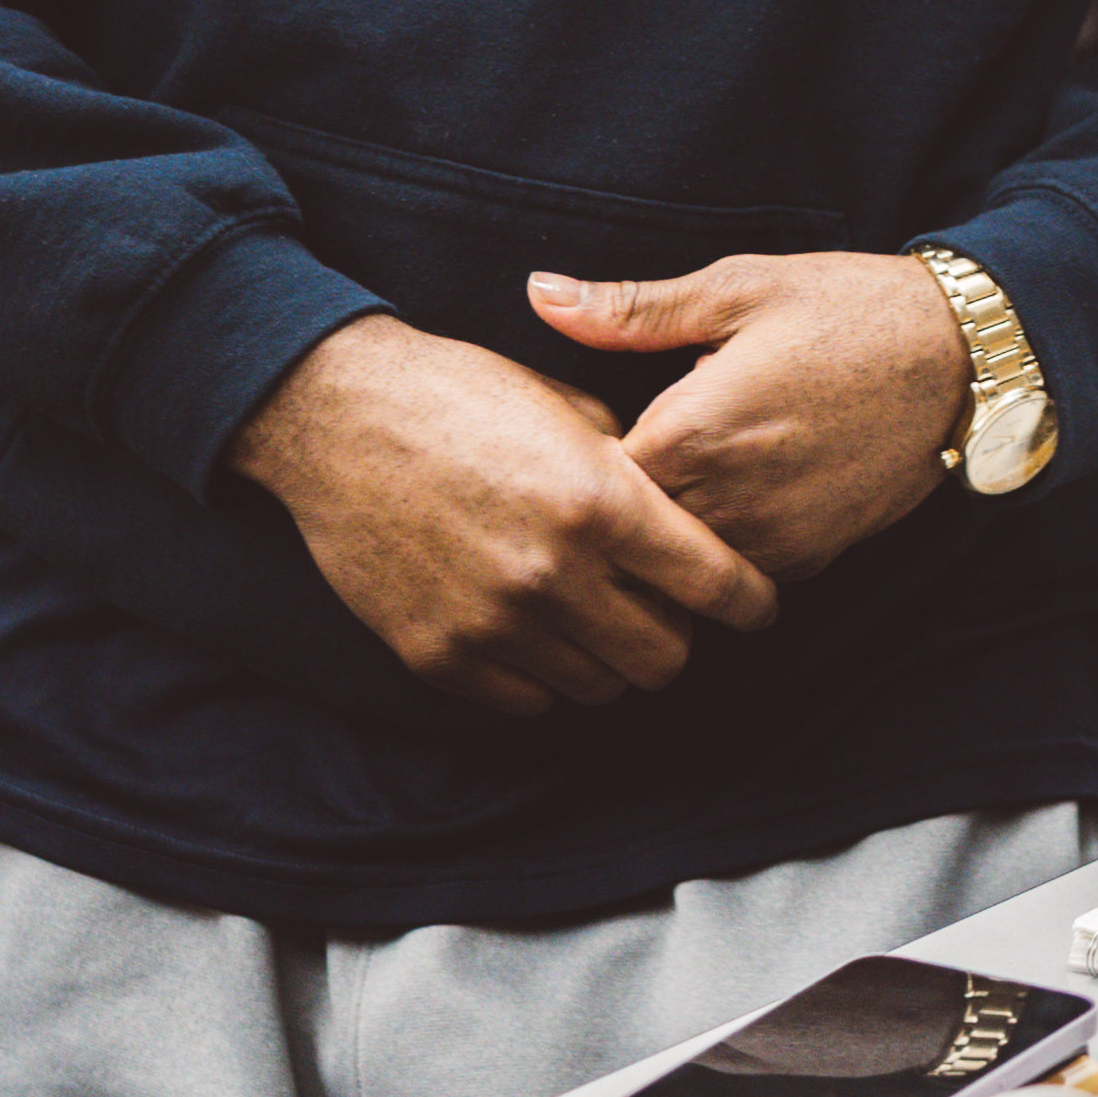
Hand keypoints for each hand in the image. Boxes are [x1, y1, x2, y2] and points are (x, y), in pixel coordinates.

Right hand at [227, 314, 774, 713]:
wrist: (339, 414)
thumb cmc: (466, 396)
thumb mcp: (573, 414)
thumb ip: (638, 477)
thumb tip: (691, 527)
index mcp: (601, 502)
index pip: (717, 586)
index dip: (752, 602)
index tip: (758, 606)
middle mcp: (553, 573)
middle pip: (665, 658)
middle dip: (678, 636)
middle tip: (663, 609)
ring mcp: (493, 622)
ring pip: (599, 688)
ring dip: (608, 657)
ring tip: (592, 612)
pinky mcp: (439, 654)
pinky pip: (528, 700)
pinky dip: (543, 674)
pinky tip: (535, 627)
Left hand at [532, 251, 972, 585]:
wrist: (965, 355)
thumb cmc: (849, 308)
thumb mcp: (739, 288)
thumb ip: (631, 309)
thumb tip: (539, 293)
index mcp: (691, 431)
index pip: (591, 479)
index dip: (581, 456)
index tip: (588, 430)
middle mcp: (727, 501)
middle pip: (628, 531)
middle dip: (621, 500)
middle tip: (636, 450)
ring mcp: (772, 539)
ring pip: (682, 559)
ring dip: (674, 525)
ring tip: (692, 468)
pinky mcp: (811, 557)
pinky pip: (738, 570)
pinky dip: (726, 541)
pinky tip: (742, 488)